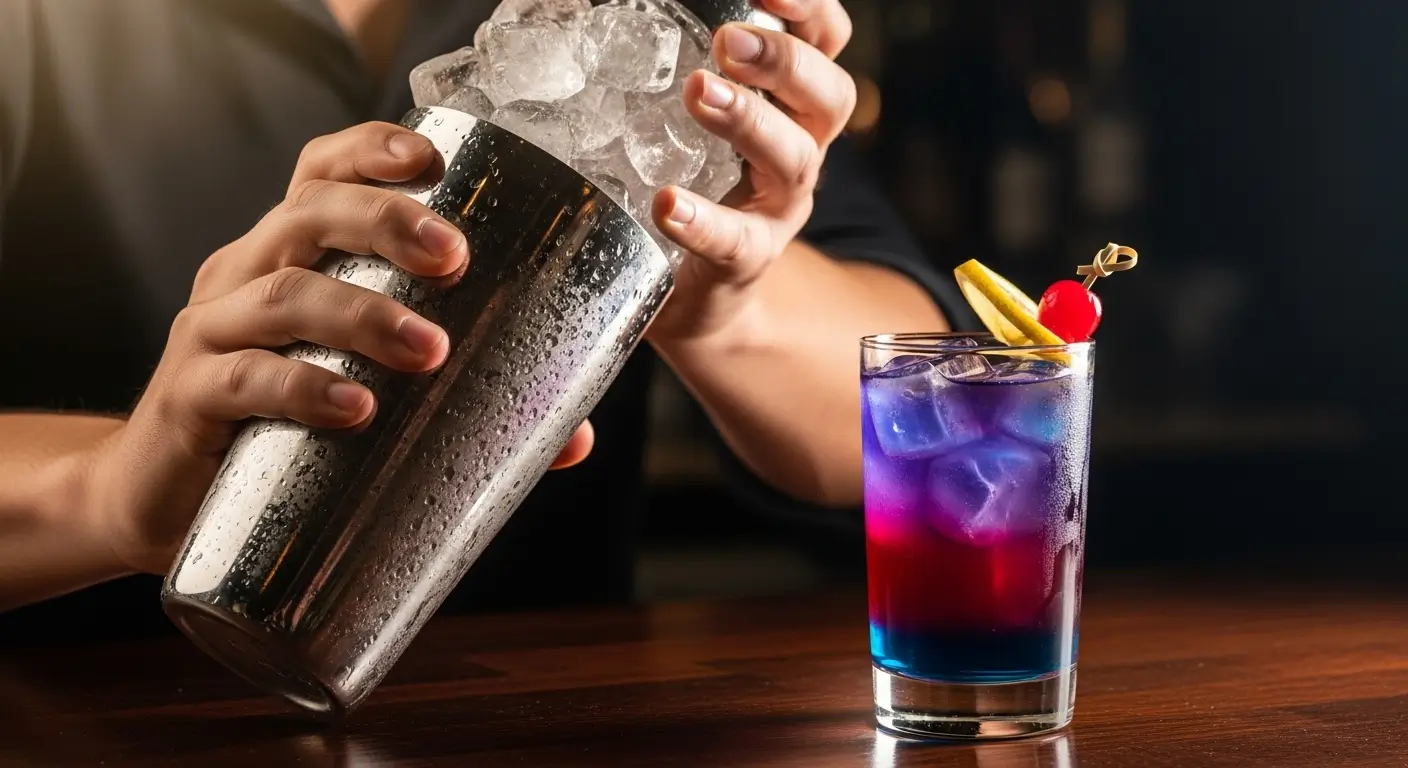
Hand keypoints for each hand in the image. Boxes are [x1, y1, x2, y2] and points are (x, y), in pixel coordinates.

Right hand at [84, 123, 593, 574]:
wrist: (158, 504)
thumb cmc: (281, 433)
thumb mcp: (364, 399)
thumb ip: (464, 410)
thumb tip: (574, 439)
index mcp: (287, 257)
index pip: (320, 175)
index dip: (371, 152)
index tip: (434, 159)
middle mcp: (242, 277)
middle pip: (308, 216)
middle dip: (386, 222)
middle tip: (456, 258)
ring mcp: (209, 334)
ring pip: (282, 296)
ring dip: (362, 314)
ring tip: (430, 349)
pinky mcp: (187, 401)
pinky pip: (241, 380)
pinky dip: (301, 388)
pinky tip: (354, 407)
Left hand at [645, 0, 855, 343]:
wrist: (700, 298)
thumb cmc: (696, 186)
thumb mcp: (700, 121)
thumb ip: (681, 67)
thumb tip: (589, 12)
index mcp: (792, 106)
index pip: (824, 44)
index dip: (809, 10)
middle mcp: (800, 151)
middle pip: (828, 97)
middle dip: (784, 61)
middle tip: (728, 43)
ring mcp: (777, 210)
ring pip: (793, 160)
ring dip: (748, 120)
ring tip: (699, 93)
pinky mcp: (744, 263)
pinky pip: (735, 241)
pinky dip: (703, 220)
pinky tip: (668, 203)